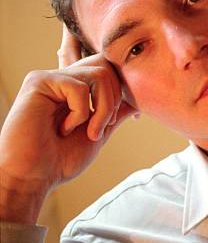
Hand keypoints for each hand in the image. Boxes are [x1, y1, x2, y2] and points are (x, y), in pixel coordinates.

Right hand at [0, 26, 137, 223]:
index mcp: (77, 87)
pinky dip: (81, 113)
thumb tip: (137, 99)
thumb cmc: (61, 159)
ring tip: (89, 131)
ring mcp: (51, 78)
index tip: (129, 116)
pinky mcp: (38, 82)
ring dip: (103, 109)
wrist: (34, 177)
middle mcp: (64, 77)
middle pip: (108, 65)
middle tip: (104, 126)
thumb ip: (115, 113)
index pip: (110, 68)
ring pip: (100, 74)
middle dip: (116, 100)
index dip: (124, 89)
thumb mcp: (99, 132)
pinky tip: (64, 129)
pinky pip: (79, 87)